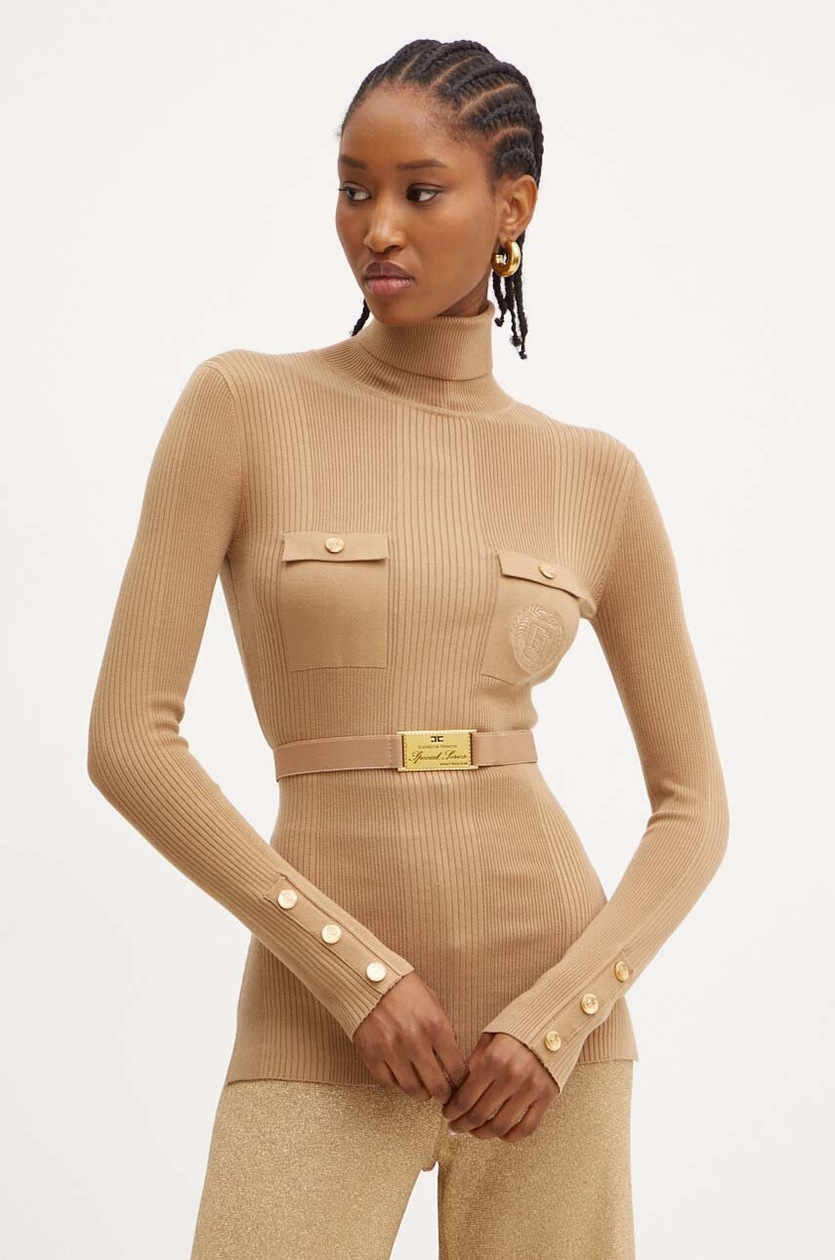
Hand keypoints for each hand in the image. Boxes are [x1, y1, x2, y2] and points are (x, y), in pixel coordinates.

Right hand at [352, 972, 469, 1103]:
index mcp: (435, 1026)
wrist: (367, 979)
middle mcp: (415, 1041)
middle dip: (443, 1095)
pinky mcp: (372, 1055)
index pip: (457, 1069)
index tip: (460, 1086)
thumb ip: (444, 1029)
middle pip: (437, 1086)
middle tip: (443, 1096)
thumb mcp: (433, 1002)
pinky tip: (401, 1077)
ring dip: (421, 1093)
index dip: (461, 1083)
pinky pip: (388, 1083)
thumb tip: (451, 1056)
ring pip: (412, 1089)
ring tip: (423, 1090)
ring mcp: (392, 1050)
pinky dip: (397, 1085)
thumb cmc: (402, 988)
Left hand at [441, 1031, 559, 1141]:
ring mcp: (531, 1088)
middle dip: (462, 1125)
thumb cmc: (517, 1030)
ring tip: (475, 1132)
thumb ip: (473, 1064)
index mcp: (493, 1059)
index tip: (447, 1114)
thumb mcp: (489, 1039)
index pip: (465, 1098)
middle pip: (479, 1115)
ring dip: (483, 1134)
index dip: (452, 1112)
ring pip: (500, 1126)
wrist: (553, 1022)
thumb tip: (456, 1092)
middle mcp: (512, 1076)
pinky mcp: (547, 1096)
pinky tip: (500, 1134)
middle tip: (455, 1127)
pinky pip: (527, 1128)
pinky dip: (511, 1136)